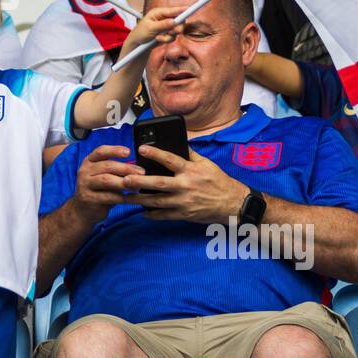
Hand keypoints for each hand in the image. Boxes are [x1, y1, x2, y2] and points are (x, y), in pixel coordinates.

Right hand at [72, 145, 142, 221]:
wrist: (83, 209)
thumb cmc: (98, 189)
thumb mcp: (102, 175)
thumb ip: (115, 169)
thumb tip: (137, 167)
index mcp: (89, 162)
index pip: (101, 151)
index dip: (115, 150)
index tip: (129, 152)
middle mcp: (85, 171)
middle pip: (107, 166)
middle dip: (126, 168)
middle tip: (141, 172)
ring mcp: (85, 185)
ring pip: (106, 180)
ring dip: (124, 182)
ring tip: (137, 185)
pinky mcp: (89, 199)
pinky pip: (109, 197)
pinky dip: (122, 197)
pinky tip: (132, 198)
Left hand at [119, 6, 185, 58]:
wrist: (137, 44)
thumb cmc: (140, 33)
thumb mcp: (150, 28)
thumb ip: (162, 25)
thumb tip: (173, 22)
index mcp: (158, 12)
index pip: (172, 10)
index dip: (182, 10)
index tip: (189, 9)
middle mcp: (164, 18)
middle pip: (179, 20)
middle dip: (177, 27)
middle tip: (174, 32)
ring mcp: (166, 26)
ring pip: (177, 30)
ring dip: (169, 36)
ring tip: (158, 37)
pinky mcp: (167, 34)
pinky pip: (173, 37)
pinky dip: (166, 40)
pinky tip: (158, 39)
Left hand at [123, 145, 248, 221]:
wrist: (233, 203)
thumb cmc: (219, 181)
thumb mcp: (207, 164)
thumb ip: (190, 154)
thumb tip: (178, 141)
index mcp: (191, 171)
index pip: (170, 159)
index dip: (155, 153)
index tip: (140, 148)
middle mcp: (186, 186)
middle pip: (159, 184)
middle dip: (140, 182)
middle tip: (125, 179)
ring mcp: (184, 202)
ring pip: (158, 202)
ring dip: (140, 200)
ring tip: (125, 197)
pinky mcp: (185, 215)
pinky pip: (165, 215)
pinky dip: (153, 214)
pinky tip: (142, 212)